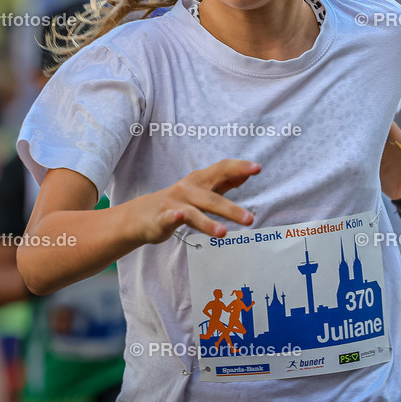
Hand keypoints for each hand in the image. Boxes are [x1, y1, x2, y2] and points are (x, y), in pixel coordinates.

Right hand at [134, 159, 260, 243]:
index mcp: (201, 181)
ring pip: (193, 213)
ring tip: (223, 233)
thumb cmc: (180, 201)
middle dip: (231, 210)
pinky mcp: (162, 218)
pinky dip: (173, 216)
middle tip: (250, 219)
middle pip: (212, 198)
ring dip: (208, 223)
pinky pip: (169, 217)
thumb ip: (223, 182)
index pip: (222, 170)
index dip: (239, 168)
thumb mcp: (202, 189)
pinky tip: (178, 217)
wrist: (143, 215)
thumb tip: (246, 175)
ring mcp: (175, 203)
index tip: (257, 168)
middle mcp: (189, 189)